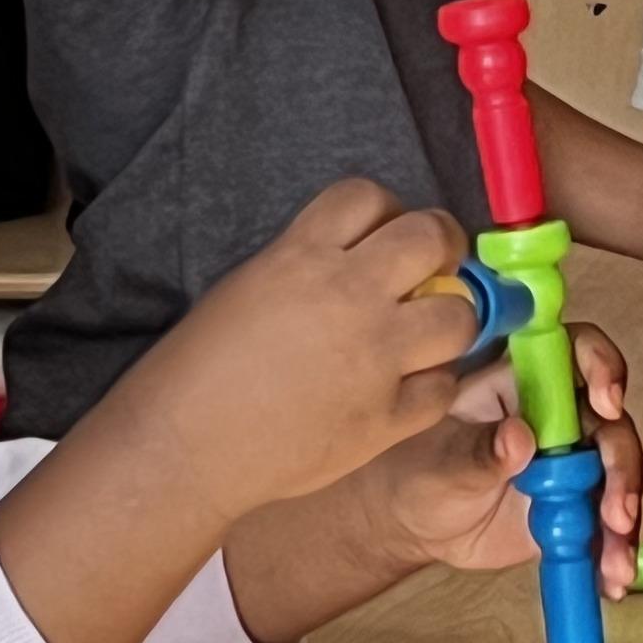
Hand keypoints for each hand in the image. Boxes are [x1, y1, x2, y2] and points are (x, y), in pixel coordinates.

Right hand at [156, 179, 480, 513]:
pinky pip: (442, 388)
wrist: (182, 447)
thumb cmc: (200, 368)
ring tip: (428, 336)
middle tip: (436, 270)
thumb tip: (365, 259)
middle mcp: (349, 296)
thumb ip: (310, 264)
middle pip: (432, 237)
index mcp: (302, 256)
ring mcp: (373, 359)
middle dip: (442, 246)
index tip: (388, 234)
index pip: (369, 196)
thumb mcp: (250, 285)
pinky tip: (407, 389)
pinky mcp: (384, 418)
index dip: (387, 211)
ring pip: (459, 316)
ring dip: (450, 320)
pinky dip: (431, 387)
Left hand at [351, 325, 642, 590]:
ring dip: (624, 516)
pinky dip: (613, 551)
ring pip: (619, 474)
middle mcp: (559, 413)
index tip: (607, 403)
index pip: (577, 350)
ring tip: (615, 562)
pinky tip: (611, 580)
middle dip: (622, 464)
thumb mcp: (441, 463)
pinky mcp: (577, 503)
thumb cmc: (419, 471)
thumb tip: (519, 437)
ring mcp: (573, 459)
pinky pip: (605, 522)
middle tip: (617, 512)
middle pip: (612, 421)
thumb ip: (479, 451)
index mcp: (523, 379)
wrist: (416, 525)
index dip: (602, 366)